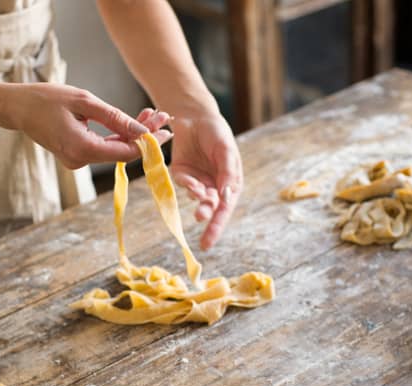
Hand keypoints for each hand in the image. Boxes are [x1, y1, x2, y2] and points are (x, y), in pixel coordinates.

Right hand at [8, 83, 171, 168]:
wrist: (17, 107)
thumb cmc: (46, 99)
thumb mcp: (84, 101)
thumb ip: (114, 117)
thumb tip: (142, 130)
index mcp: (82, 149)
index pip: (124, 152)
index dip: (148, 143)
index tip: (166, 130)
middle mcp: (80, 160)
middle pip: (122, 152)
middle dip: (144, 135)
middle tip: (163, 117)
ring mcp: (77, 160)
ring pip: (114, 150)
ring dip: (133, 134)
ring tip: (152, 115)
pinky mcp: (76, 155)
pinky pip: (103, 148)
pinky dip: (118, 136)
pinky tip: (133, 123)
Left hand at [168, 112, 241, 249]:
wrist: (195, 116)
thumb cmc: (217, 133)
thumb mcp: (226, 150)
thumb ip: (226, 173)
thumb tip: (226, 196)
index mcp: (230, 183)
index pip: (224, 209)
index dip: (216, 227)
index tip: (207, 244)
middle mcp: (213, 186)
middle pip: (210, 208)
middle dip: (205, 214)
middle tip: (200, 216)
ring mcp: (197, 181)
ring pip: (196, 197)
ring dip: (196, 196)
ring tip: (197, 189)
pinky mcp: (180, 174)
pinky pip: (183, 184)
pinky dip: (186, 183)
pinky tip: (189, 178)